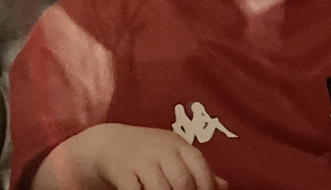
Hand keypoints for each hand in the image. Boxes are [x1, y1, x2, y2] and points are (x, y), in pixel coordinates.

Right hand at [33, 123, 229, 189]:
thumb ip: (197, 170)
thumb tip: (223, 186)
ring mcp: (140, 159)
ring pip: (160, 189)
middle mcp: (161, 149)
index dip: (206, 186)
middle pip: (181, 180)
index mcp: (178, 144)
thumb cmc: (149, 153)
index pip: (199, 165)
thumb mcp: (173, 155)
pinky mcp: (121, 171)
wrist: (107, 144)